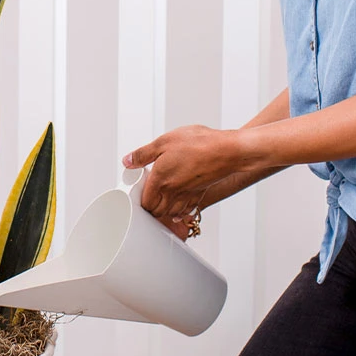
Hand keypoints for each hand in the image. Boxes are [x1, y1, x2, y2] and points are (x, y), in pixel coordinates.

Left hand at [123, 125, 243, 225]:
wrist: (228, 151)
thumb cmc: (199, 144)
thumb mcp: (164, 142)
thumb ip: (143, 154)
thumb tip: (128, 161)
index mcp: (161, 179)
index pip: (144, 201)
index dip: (139, 199)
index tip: (138, 190)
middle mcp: (173, 192)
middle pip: (156, 211)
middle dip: (150, 206)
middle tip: (148, 195)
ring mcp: (188, 195)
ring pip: (171, 213)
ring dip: (164, 209)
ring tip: (161, 198)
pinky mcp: (200, 194)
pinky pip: (186, 210)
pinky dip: (180, 210)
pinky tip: (179, 201)